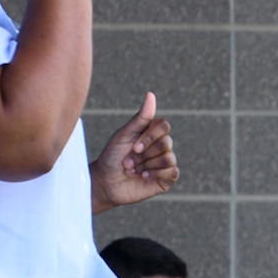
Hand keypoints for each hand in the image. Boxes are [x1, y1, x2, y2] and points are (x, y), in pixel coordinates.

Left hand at [91, 92, 176, 212]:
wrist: (106, 183)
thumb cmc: (112, 157)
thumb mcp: (124, 135)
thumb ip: (140, 117)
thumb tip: (150, 95)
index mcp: (152, 133)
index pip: (164, 126)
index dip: (150, 137)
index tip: (133, 146)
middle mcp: (161, 146)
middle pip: (166, 143)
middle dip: (144, 154)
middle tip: (128, 161)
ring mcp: (165, 162)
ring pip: (168, 158)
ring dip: (146, 165)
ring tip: (132, 170)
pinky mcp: (167, 178)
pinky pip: (172, 172)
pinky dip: (155, 174)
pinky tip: (143, 177)